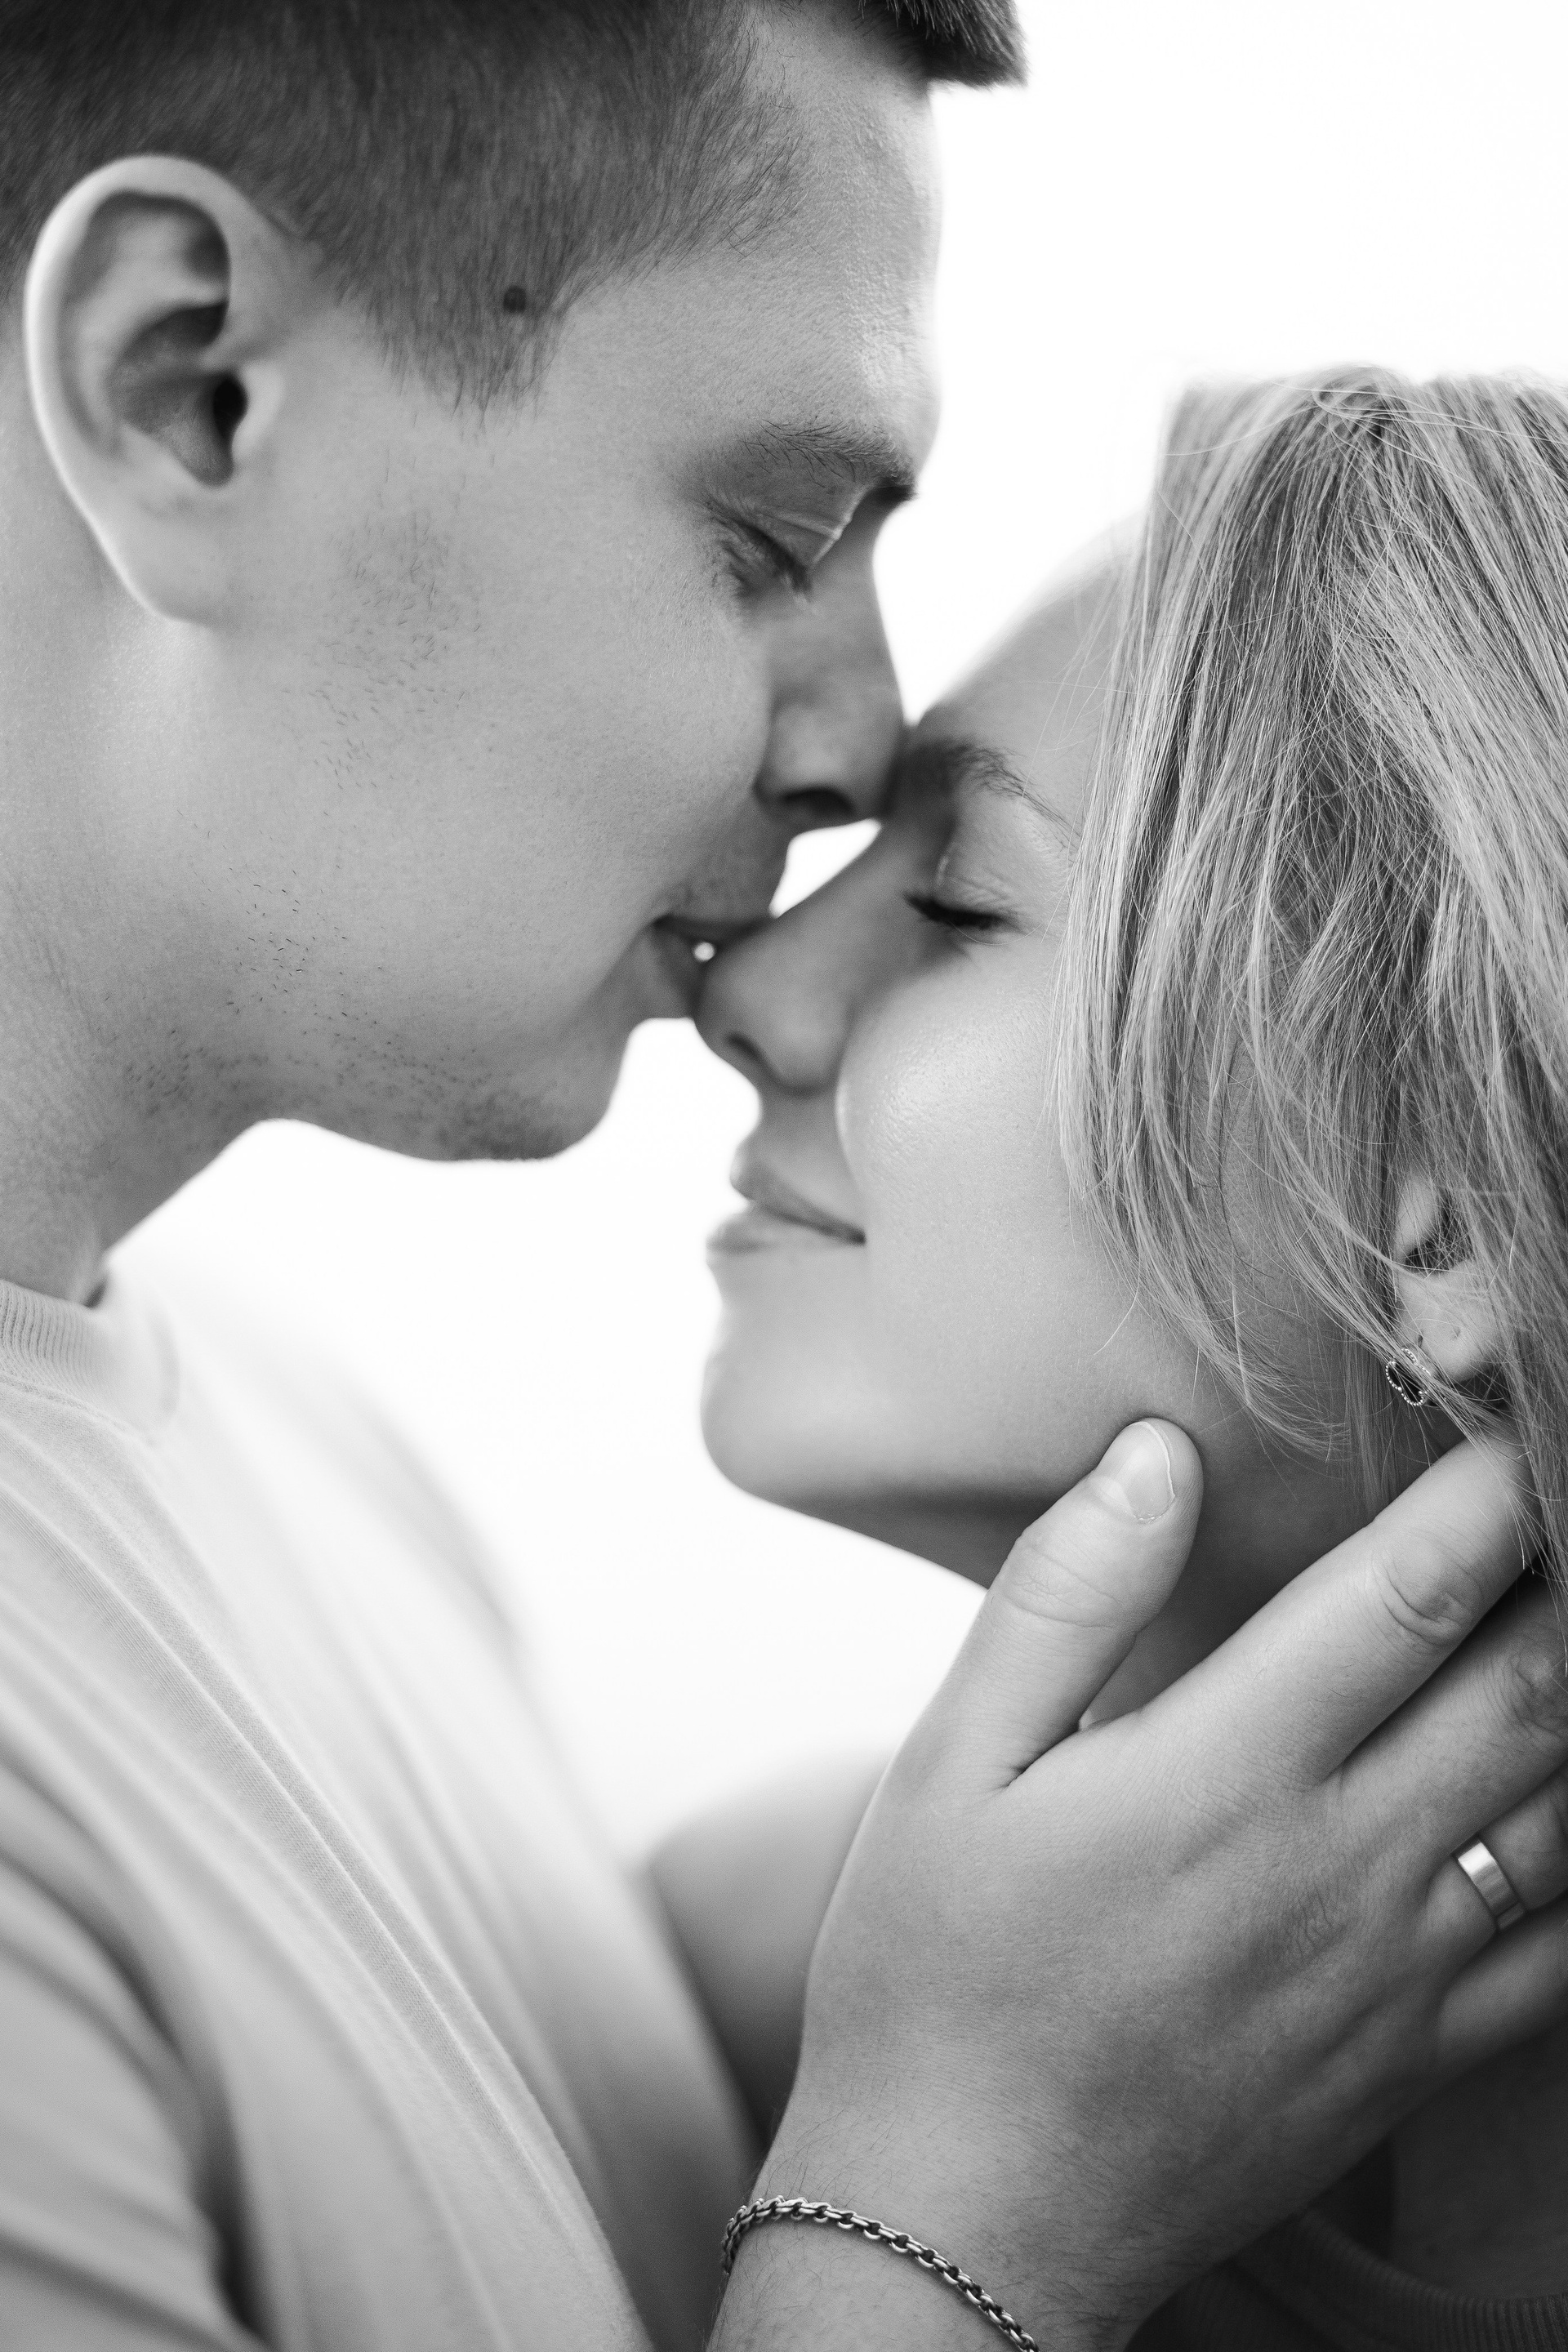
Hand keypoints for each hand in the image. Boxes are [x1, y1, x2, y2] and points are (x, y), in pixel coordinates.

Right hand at [715, 1422, 1567, 2350]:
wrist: (969, 2224)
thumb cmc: (935, 1972)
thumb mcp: (949, 1766)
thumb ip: (1064, 1598)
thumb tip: (1157, 1454)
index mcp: (1225, 1774)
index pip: (1411, 1597)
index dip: (1488, 1499)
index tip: (1505, 1436)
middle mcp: (1340, 1866)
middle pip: (1530, 1688)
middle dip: (1561, 1582)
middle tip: (1552, 1513)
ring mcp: (1396, 1974)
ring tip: (1557, 1632)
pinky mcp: (1414, 2060)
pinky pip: (1567, 1953)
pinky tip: (1566, 1804)